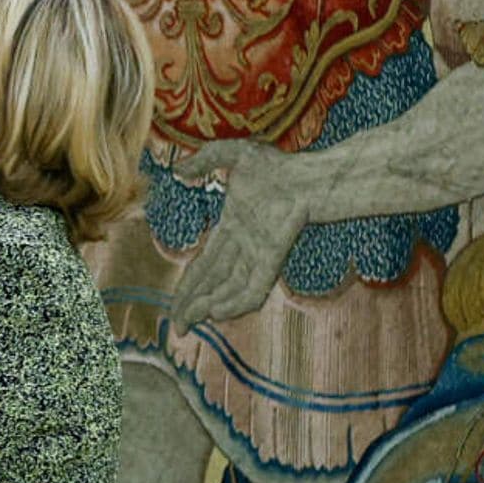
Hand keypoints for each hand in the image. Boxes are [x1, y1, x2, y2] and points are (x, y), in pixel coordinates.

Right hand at [172, 140, 309, 327]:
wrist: (309, 175)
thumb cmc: (278, 165)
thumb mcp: (232, 153)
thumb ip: (203, 160)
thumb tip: (177, 170)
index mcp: (231, 229)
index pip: (204, 266)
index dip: (187, 286)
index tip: (174, 306)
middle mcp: (243, 249)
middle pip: (211, 284)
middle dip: (192, 306)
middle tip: (177, 329)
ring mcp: (258, 256)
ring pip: (228, 290)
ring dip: (207, 307)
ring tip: (188, 324)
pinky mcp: (272, 260)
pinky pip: (252, 288)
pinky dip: (235, 302)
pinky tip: (216, 313)